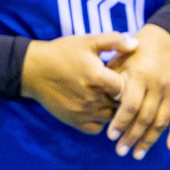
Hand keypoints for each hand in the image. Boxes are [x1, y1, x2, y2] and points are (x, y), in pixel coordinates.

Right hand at [20, 32, 134, 133]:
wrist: (32, 70)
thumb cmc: (61, 52)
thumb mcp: (87, 41)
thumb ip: (114, 41)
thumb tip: (136, 44)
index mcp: (98, 77)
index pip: (127, 87)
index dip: (127, 82)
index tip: (122, 76)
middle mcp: (92, 98)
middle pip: (120, 104)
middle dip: (121, 97)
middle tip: (116, 88)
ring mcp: (83, 111)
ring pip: (111, 117)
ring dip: (112, 109)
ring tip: (107, 98)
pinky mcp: (73, 120)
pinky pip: (96, 128)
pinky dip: (99, 121)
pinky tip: (96, 110)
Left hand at [104, 24, 169, 159]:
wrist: (167, 39)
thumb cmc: (134, 53)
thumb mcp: (119, 61)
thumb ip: (111, 82)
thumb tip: (98, 107)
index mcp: (140, 76)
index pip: (130, 106)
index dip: (120, 123)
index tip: (110, 136)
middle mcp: (158, 85)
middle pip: (145, 117)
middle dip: (132, 137)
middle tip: (120, 151)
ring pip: (162, 121)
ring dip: (150, 140)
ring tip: (137, 154)